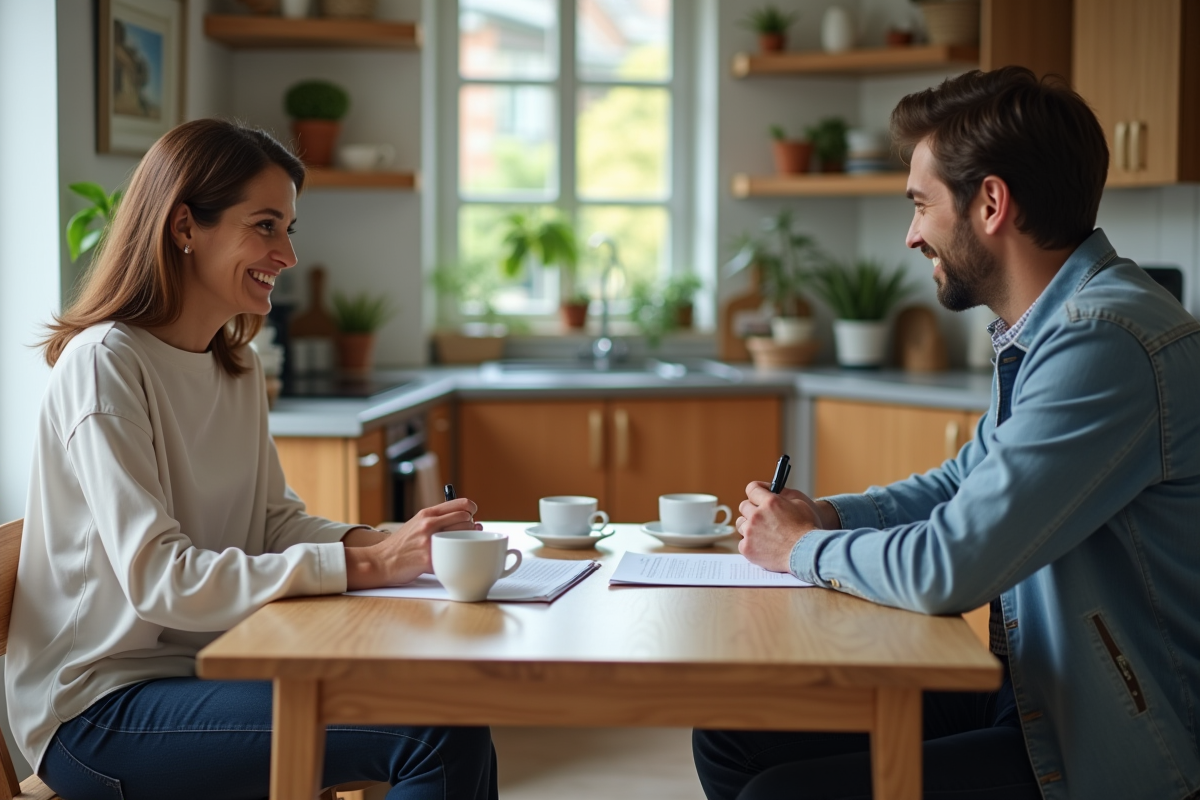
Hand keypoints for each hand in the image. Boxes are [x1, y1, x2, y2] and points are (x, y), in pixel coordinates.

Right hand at [344, 498, 479, 588]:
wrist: (381, 561)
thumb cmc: (402, 543)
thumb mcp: (417, 522)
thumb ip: (438, 518)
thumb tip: (467, 518)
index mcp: (427, 513)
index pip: (462, 504)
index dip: (472, 509)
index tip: (473, 515)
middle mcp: (429, 524)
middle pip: (466, 520)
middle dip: (471, 527)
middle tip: (468, 534)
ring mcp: (429, 542)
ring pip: (464, 537)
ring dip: (468, 542)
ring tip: (461, 546)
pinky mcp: (428, 560)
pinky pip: (453, 557)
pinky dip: (457, 558)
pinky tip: (452, 559)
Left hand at [736, 481, 825, 572]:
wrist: (807, 554)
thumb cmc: (807, 530)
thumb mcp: (799, 504)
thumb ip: (782, 497)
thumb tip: (772, 492)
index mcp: (770, 502)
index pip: (752, 488)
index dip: (756, 490)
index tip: (758, 493)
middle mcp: (757, 515)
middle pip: (744, 506)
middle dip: (752, 509)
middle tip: (762, 515)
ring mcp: (750, 532)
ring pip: (741, 524)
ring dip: (749, 526)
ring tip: (764, 533)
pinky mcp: (747, 548)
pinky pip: (742, 542)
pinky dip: (751, 543)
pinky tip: (763, 545)